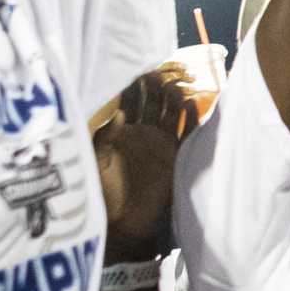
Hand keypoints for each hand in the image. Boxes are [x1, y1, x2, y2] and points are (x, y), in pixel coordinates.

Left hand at [93, 63, 199, 262]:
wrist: (123, 222)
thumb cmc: (105, 192)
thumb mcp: (97, 162)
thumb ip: (105, 137)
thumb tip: (119, 112)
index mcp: (123, 130)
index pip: (131, 100)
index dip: (134, 84)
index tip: (137, 68)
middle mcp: (145, 131)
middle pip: (154, 101)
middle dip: (156, 86)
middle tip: (158, 72)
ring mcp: (162, 142)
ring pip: (172, 112)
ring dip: (174, 98)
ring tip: (174, 86)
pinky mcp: (177, 155)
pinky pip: (188, 132)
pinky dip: (192, 118)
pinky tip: (192, 104)